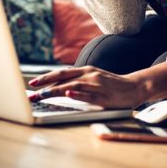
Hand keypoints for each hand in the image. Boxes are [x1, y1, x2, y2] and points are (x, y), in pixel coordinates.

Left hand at [28, 66, 144, 108]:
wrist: (134, 87)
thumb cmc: (111, 85)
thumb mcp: (94, 79)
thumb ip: (79, 82)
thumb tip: (60, 88)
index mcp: (86, 71)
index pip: (62, 73)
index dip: (47, 77)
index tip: (33, 83)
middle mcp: (90, 75)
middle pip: (64, 77)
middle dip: (46, 82)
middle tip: (31, 89)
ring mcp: (97, 85)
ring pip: (73, 86)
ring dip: (56, 90)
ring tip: (43, 95)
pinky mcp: (104, 96)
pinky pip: (89, 95)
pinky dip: (78, 94)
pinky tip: (68, 94)